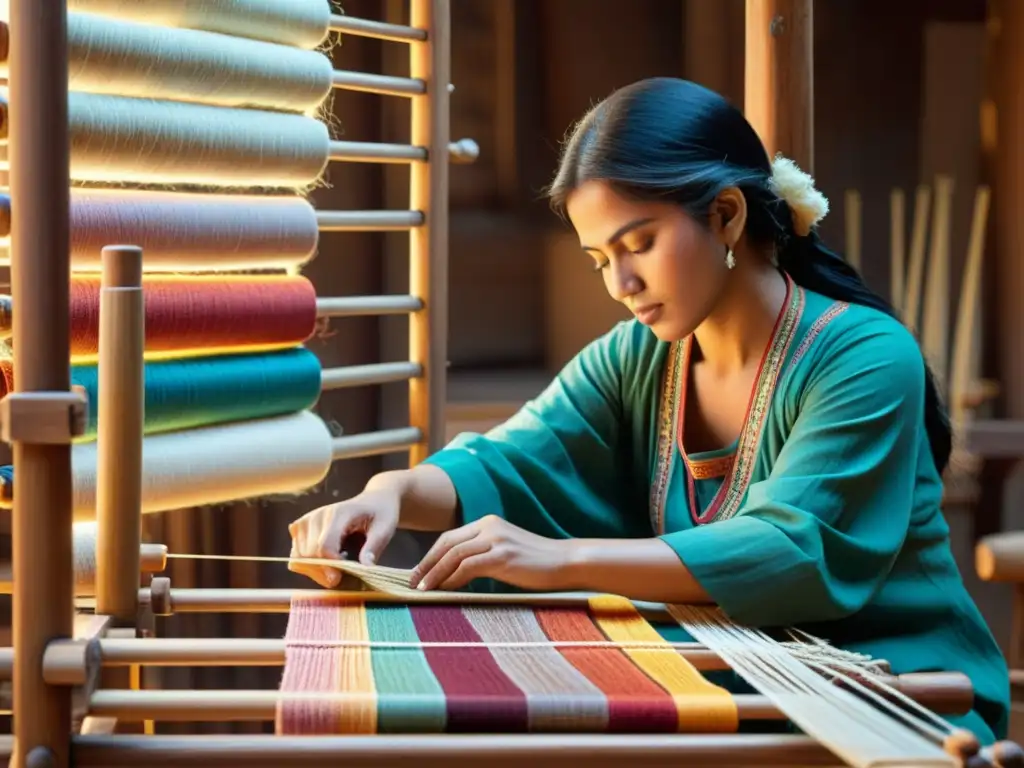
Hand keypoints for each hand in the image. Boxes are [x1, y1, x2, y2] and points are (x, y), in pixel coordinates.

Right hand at [288, 485, 400, 587]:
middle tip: (342, 579)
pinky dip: (307, 567)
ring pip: (299, 558)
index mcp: (339, 513)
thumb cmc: (380, 514)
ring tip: (336, 570)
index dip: (331, 566)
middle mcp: (318, 516)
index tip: (342, 578)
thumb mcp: (385, 528)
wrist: (373, 502)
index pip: (324, 545)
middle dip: (324, 572)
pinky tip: (325, 564)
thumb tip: (365, 568)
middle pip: (309, 554)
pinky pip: (295, 557)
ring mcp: (306, 521)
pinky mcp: (300, 529)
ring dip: (315, 571)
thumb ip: (374, 547)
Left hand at [409, 515, 569, 591]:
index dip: (430, 556)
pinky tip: (446, 590)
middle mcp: (489, 527)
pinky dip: (453, 578)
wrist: (565, 562)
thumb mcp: (505, 553)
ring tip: (424, 589)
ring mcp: (496, 539)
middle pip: (446, 543)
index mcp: (488, 523)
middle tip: (413, 582)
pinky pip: (468, 566)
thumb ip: (482, 556)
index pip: (449, 538)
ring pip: (454, 554)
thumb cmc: (536, 564)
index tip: (418, 573)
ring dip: (435, 573)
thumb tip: (454, 575)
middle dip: (426, 564)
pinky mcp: (503, 555)